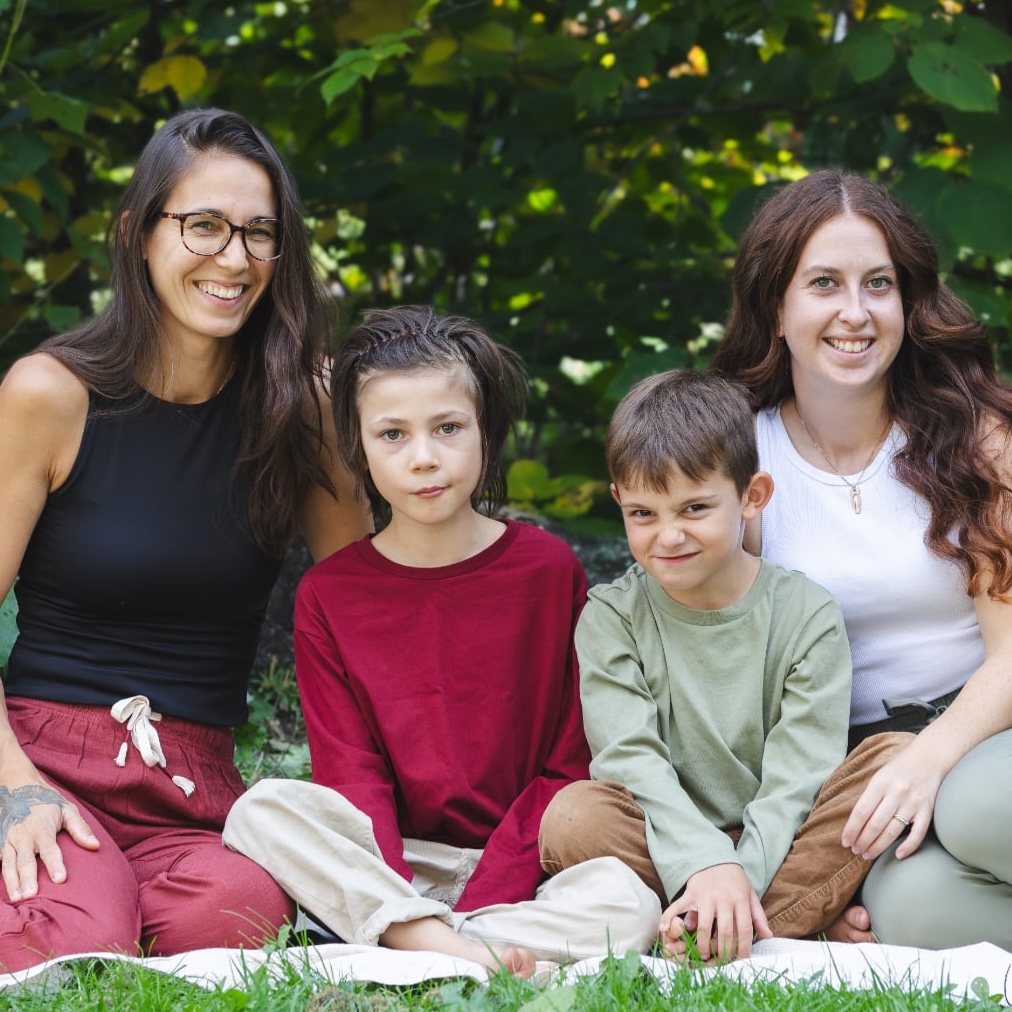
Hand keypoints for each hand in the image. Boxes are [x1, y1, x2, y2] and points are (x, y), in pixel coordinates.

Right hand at [0, 783, 98, 899]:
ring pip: (8, 864)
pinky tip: (3, 890)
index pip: (50, 850)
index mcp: (42, 829)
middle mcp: (24, 837)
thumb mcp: (67, 810)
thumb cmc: (48, 803)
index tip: (61, 880)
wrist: (19, 789)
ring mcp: (8, 841)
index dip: (56, 865)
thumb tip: (96, 846)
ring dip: (12, 882)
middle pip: (26, 861)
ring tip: (17, 898)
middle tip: (31, 895)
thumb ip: (80, 829)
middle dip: (28, 878)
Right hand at [660, 864, 770, 962]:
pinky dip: (670, 917)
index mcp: (740, 899)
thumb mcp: (750, 893)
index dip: (743, 948)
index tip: (740, 961)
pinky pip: (679, 906)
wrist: (715, 856)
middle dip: (723, 951)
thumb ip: (758, 915)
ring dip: (703, 943)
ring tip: (703, 955)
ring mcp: (706, 896)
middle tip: (721, 962)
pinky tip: (663, 929)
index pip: (744, 929)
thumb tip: (768, 936)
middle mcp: (723, 899)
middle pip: (725, 931)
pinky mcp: (691, 892)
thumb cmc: (734, 879)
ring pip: (705, 925)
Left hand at [841, 741, 941, 861]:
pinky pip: (918, 833)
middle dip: (862, 841)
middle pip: (875, 824)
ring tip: (868, 855)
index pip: (861, 811)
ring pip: (892, 831)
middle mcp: (896, 793)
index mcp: (880, 783)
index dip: (852, 829)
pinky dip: (908, 846)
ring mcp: (913, 803)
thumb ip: (870, 796)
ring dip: (878, 846)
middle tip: (855, 851)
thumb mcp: (879, 775)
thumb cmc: (899, 768)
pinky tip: (898, 855)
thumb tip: (855, 821)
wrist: (929, 758)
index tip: (845, 841)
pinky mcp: (928, 810)